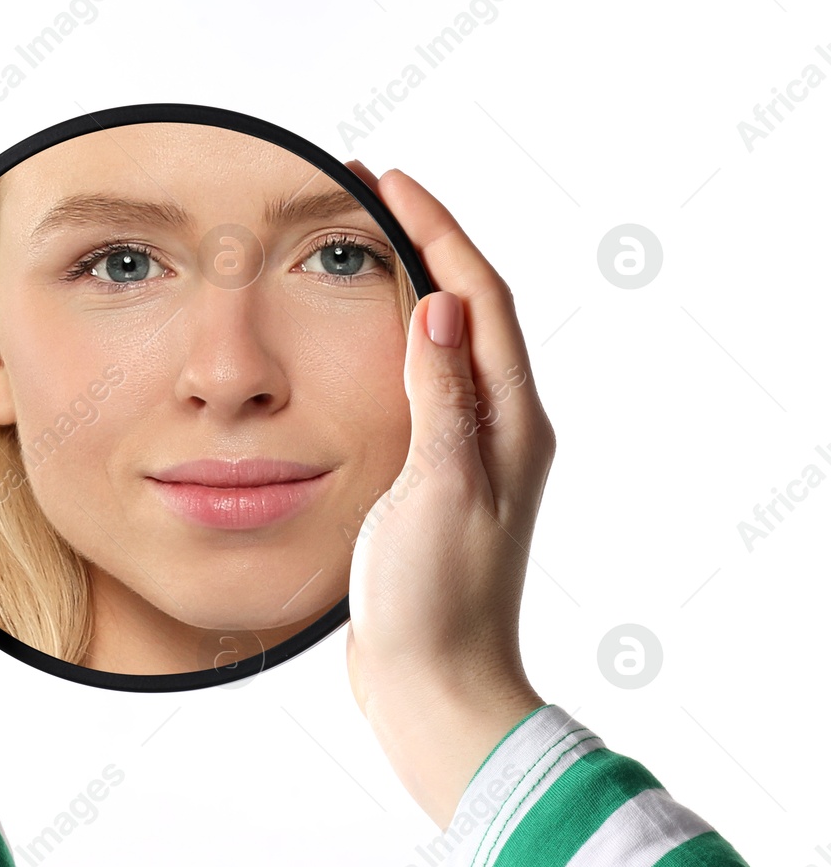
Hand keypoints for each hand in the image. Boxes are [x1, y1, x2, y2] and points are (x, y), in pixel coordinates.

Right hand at [342, 164, 551, 829]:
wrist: (432, 687)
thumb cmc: (440, 601)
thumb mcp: (441, 490)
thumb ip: (443, 396)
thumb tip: (444, 304)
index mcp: (511, 423)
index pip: (481, 298)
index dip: (437, 230)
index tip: (386, 180)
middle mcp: (498, 429)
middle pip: (467, 309)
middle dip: (422, 242)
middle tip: (364, 195)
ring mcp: (466, 455)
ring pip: (442, 344)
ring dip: (406, 287)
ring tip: (358, 247)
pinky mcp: (432, 481)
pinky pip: (418, 387)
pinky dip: (388, 345)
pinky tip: (355, 343)